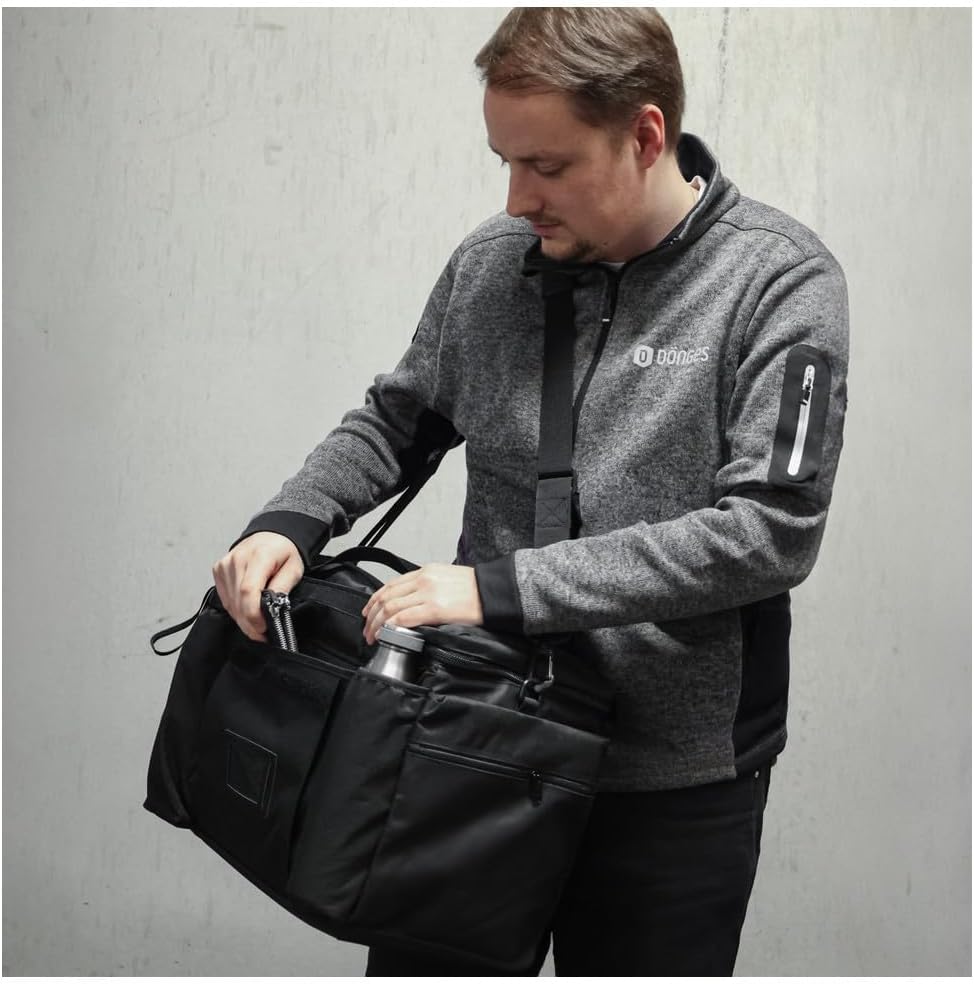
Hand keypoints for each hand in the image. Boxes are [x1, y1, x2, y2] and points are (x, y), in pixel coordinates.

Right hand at [212, 532, 304, 641]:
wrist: (271, 536)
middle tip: (262, 634)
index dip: (253, 615)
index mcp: (259, 556)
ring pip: (229, 602)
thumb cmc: (284, 552)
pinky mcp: (218, 569)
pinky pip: (225, 598)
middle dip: (249, 623)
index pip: (248, 591)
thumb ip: (282, 588)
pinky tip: (246, 610)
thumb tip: (272, 608)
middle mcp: (238, 559)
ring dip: (242, 618)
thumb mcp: (294, 569)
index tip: (263, 628)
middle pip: (237, 600)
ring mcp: (225, 564)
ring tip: (257, 624)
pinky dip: (235, 609)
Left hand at [362, 563, 482, 644]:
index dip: (375, 600)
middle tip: (367, 629)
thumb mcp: (446, 579)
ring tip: (373, 636)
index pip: (391, 585)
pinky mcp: (435, 608)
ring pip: (390, 608)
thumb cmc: (476, 590)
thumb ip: (428, 588)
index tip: (369, 612)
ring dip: (377, 624)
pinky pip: (404, 617)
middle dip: (372, 615)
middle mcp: (423, 579)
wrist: (494, 592)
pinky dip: (390, 626)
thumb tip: (413, 604)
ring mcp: (428, 593)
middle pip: (386, 596)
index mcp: (425, 572)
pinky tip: (385, 634)